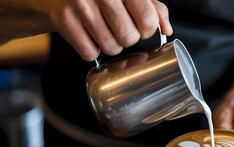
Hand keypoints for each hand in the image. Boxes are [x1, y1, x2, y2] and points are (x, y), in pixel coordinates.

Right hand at [47, 0, 172, 60]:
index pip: (147, 19)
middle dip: (128, 39)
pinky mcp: (64, 18)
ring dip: (111, 46)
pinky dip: (92, 50)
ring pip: (111, 48)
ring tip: (104, 31)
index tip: (142, 27)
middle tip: (120, 29)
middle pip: (129, 37)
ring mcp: (81, 5)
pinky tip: (89, 35)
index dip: (148, 30)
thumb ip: (153, 9)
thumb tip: (166, 29)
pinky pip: (90, 52)